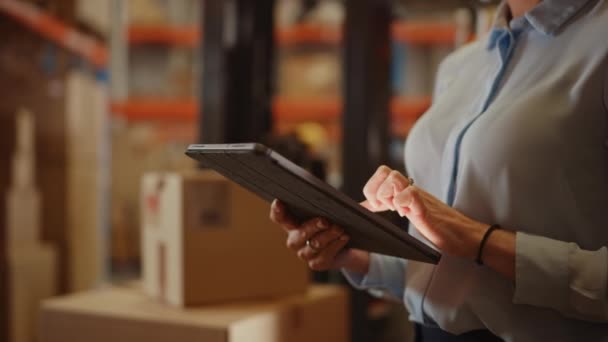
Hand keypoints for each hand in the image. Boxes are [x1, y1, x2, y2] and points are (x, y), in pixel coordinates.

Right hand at [269, 199, 369, 273]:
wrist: (352, 244)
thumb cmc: (339, 219)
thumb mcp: (337, 207)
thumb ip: (338, 198)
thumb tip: (355, 190)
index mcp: (293, 222)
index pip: (279, 217)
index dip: (277, 210)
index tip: (279, 202)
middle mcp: (295, 239)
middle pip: (298, 234)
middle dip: (312, 226)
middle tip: (325, 221)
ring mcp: (304, 253)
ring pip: (314, 245)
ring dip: (328, 236)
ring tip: (339, 228)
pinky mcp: (317, 263)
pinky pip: (324, 256)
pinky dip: (336, 245)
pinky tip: (344, 237)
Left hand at [362, 165, 486, 258]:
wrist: (465, 236)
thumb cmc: (437, 225)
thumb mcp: (406, 212)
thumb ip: (387, 204)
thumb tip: (364, 205)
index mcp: (404, 190)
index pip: (381, 173)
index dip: (372, 188)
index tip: (375, 206)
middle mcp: (410, 189)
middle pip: (383, 171)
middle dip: (376, 190)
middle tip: (384, 208)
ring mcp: (419, 197)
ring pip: (394, 178)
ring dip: (388, 194)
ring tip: (395, 210)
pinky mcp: (426, 209)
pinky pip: (410, 194)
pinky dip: (402, 202)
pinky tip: (406, 214)